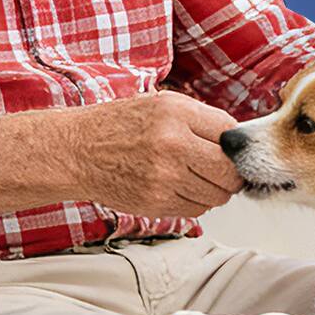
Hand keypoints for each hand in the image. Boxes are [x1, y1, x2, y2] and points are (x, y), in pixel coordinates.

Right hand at [77, 91, 243, 217]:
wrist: (77, 151)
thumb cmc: (119, 125)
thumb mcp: (162, 104)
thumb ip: (201, 119)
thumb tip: (237, 142)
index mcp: (176, 113)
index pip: (230, 134)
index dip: (234, 145)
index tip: (229, 150)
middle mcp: (173, 144)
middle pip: (230, 171)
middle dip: (231, 173)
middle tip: (222, 170)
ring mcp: (165, 177)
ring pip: (217, 196)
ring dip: (214, 190)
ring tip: (195, 177)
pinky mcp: (156, 203)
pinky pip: (196, 210)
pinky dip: (195, 202)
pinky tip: (179, 188)